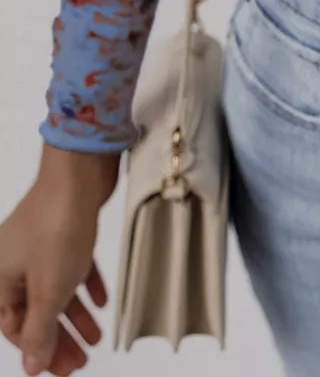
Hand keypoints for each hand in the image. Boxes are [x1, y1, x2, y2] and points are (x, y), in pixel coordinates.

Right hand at [0, 145, 119, 374]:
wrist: (79, 172)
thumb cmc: (57, 225)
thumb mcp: (48, 289)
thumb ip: (40, 330)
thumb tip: (32, 365)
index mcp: (0, 277)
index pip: (14, 326)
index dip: (38, 349)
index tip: (59, 367)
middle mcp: (15, 259)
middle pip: (35, 309)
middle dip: (58, 337)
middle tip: (79, 361)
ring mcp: (40, 243)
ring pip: (55, 288)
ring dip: (75, 315)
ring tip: (96, 337)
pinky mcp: (63, 228)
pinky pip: (72, 264)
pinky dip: (84, 284)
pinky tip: (101, 300)